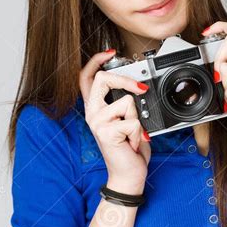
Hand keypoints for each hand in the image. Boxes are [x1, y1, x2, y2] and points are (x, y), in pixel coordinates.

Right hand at [79, 49, 151, 190]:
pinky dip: (139, 133)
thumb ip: (125, 104)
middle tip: (140, 88)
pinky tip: (132, 143)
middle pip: (103, 79)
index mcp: (95, 109)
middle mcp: (92, 114)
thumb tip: (137, 87)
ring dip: (138, 119)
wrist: (128, 175)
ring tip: (133, 134)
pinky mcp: (106, 132)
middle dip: (126, 80)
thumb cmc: (129, 149)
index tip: (110, 52)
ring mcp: (97, 122)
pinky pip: (133, 121)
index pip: (86, 78)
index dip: (96, 61)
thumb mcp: (127, 121)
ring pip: (127, 103)